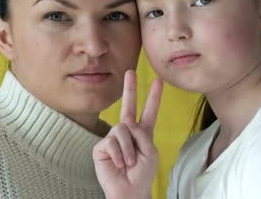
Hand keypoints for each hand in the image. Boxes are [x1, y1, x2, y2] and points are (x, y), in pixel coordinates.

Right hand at [93, 70, 162, 198]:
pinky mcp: (101, 146)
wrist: (130, 191)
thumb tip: (127, 122)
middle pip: (129, 106)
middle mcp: (127, 132)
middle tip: (130, 72)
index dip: (154, 97)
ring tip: (129, 163)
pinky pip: (111, 142)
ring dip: (128, 149)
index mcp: (142, 133)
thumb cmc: (142, 174)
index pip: (149, 111)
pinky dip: (118, 154)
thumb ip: (142, 134)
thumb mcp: (151, 152)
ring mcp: (113, 138)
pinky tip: (118, 164)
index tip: (158, 81)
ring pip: (122, 130)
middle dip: (130, 89)